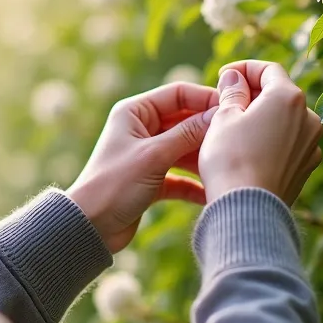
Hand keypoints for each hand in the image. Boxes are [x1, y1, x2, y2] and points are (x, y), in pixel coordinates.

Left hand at [67, 82, 218, 252]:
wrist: (89, 227)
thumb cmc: (114, 185)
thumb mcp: (154, 156)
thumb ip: (187, 134)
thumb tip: (218, 114)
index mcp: (135, 112)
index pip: (177, 94)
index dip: (204, 99)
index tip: (231, 108)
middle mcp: (141, 129)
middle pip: (184, 121)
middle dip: (207, 130)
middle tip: (233, 139)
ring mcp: (147, 155)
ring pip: (184, 148)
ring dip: (202, 157)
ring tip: (225, 164)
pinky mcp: (152, 180)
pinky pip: (180, 175)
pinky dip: (194, 182)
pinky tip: (211, 192)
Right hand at [199, 61, 322, 205]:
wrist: (247, 210)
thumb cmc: (231, 159)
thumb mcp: (223, 118)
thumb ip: (232, 91)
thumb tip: (235, 77)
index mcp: (288, 97)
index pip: (268, 69)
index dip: (244, 68)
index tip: (223, 76)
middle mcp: (308, 117)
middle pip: (279, 94)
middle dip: (253, 94)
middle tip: (225, 103)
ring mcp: (311, 144)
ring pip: (285, 120)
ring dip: (263, 118)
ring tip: (236, 129)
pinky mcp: (307, 167)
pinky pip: (289, 144)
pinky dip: (271, 140)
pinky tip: (250, 151)